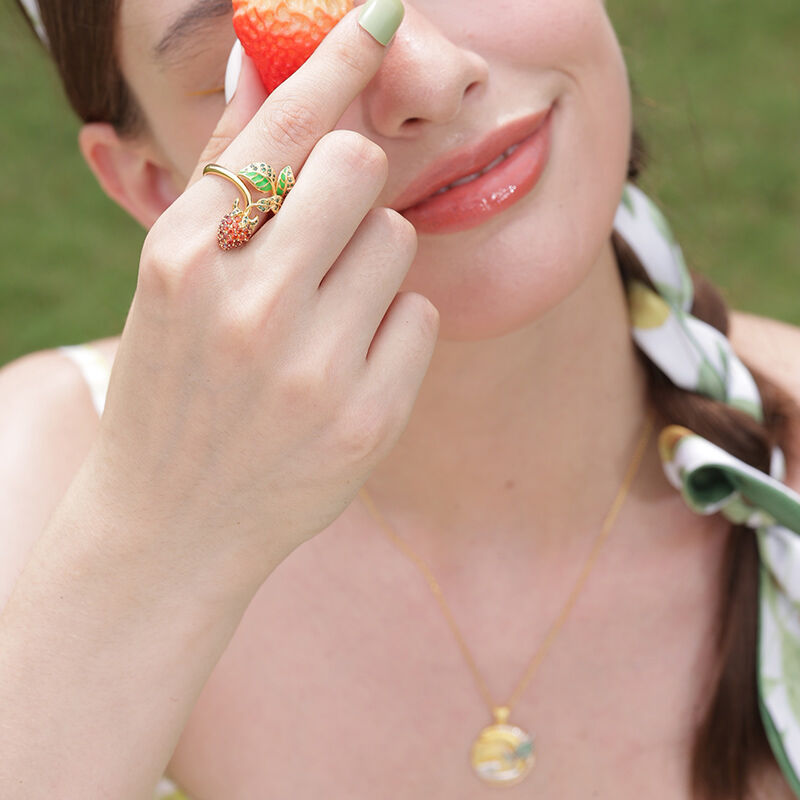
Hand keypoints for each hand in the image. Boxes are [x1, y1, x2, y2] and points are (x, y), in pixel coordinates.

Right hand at [89, 3, 437, 592]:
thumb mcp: (174, 283)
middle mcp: (248, 308)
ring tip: (323, 319)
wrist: (170, 524)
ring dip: (371, 263)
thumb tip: (257, 68)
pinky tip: (346, 368)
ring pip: (397, 241)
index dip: (337, 59)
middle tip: (326, 231)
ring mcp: (313, 370)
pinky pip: (420, 316)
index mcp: (186, 260)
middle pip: (357, 169)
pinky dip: (393, 328)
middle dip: (351, 187)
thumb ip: (223, 177)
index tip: (380, 14)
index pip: (279, 128)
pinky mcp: (368, 420)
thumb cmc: (175, 388)